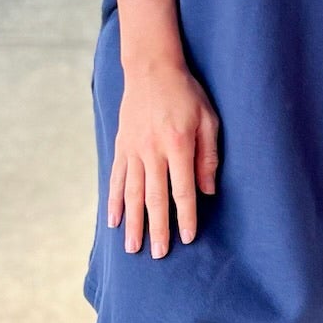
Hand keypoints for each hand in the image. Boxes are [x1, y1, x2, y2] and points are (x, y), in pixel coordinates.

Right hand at [107, 55, 220, 257]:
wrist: (151, 68)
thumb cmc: (186, 94)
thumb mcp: (208, 119)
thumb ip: (208, 155)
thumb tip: (207, 191)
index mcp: (177, 144)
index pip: (182, 189)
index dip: (185, 215)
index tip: (188, 237)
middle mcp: (152, 150)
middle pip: (155, 197)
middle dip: (157, 228)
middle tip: (158, 254)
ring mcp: (133, 149)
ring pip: (133, 193)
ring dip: (133, 222)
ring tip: (133, 247)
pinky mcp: (121, 146)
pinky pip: (117, 178)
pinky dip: (115, 201)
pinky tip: (114, 221)